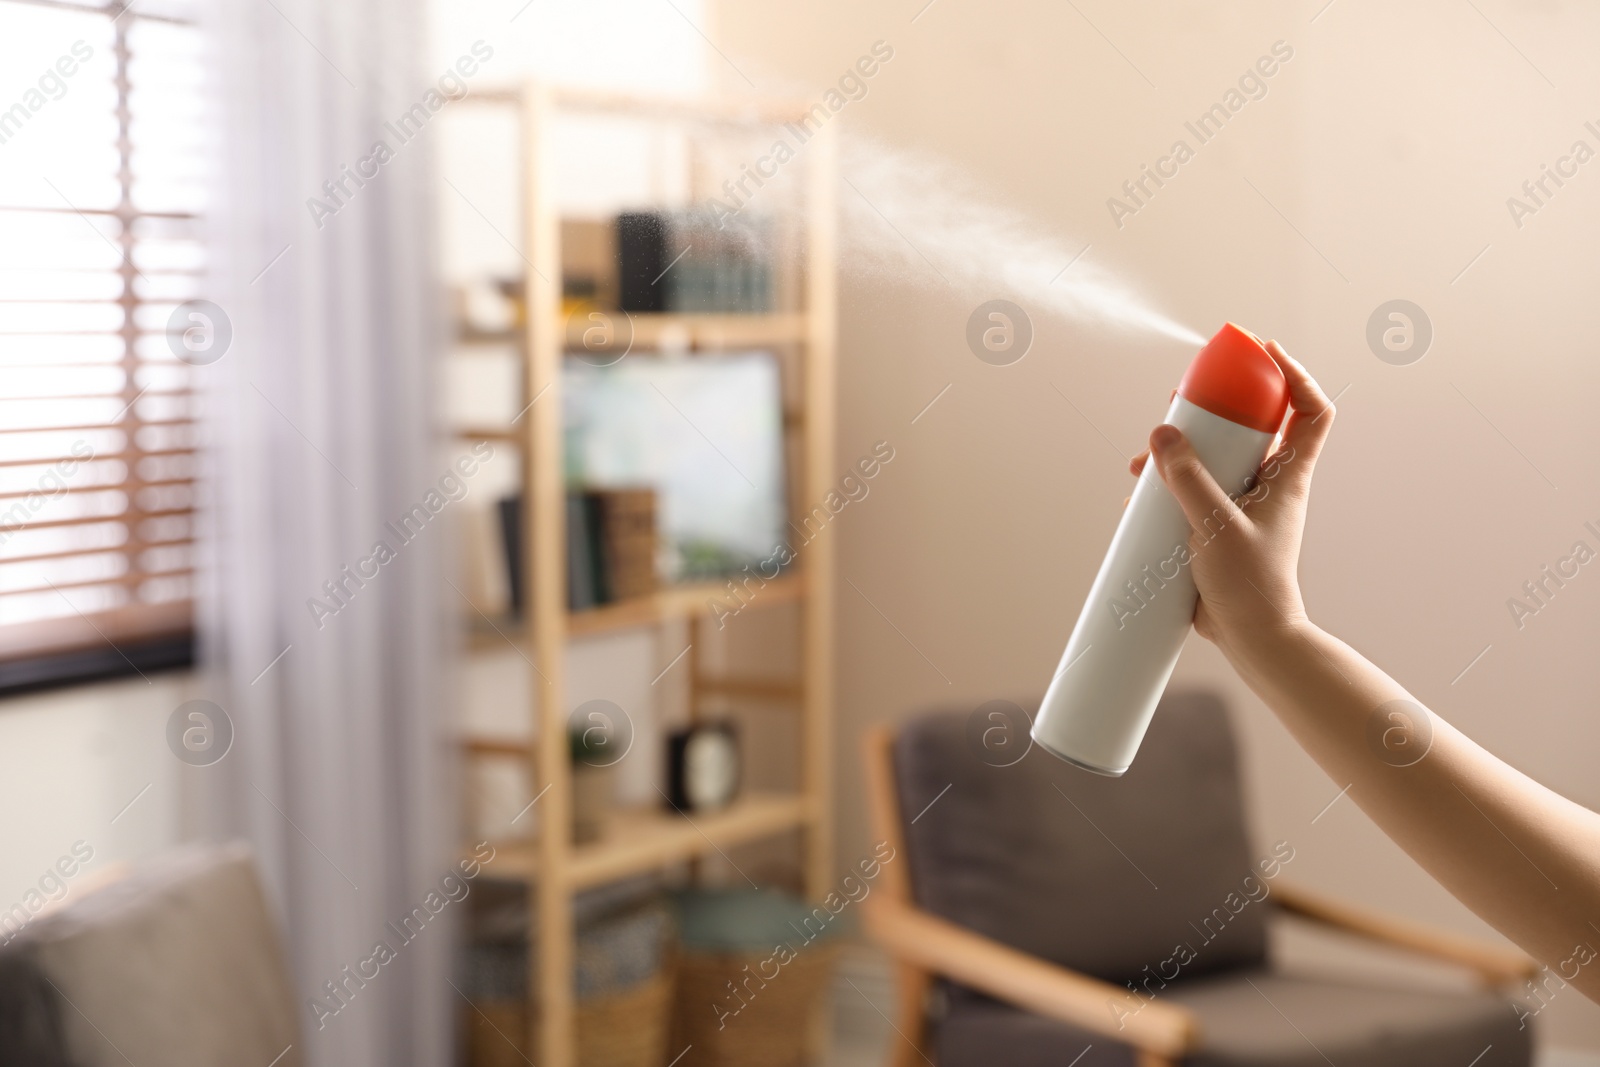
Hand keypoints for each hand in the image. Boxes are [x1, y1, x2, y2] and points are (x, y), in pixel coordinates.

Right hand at [1126, 341, 1335, 662]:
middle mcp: (1270, 484)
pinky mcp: (1219, 526)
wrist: (1252, 638)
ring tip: (1144, 461)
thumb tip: (1162, 434)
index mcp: (1288, 476)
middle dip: (1215, 408)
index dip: (1294, 375)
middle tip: (1181, 399)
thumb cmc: (1251, 586)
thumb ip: (1188, 478)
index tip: (1263, 353)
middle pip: (1251, 426)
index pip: (1311, 411)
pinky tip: (1141, 498)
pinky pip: (1195, 492)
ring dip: (1181, 452)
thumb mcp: (1215, 525)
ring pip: (1216, 459)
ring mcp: (1244, 505)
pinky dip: (1168, 488)